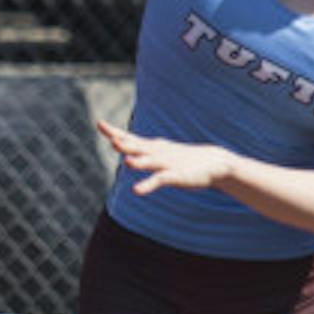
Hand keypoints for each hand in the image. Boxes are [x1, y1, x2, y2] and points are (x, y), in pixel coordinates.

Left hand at [96, 115, 222, 197]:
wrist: (214, 162)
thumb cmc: (185, 159)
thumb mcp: (163, 153)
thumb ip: (145, 154)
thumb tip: (129, 156)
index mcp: (152, 147)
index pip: (130, 138)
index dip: (114, 132)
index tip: (99, 123)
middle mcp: (157, 152)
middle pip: (137, 146)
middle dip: (124, 143)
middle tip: (111, 139)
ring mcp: (166, 163)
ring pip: (150, 161)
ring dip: (139, 161)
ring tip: (127, 162)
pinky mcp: (175, 175)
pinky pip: (159, 180)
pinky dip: (148, 185)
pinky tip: (136, 190)